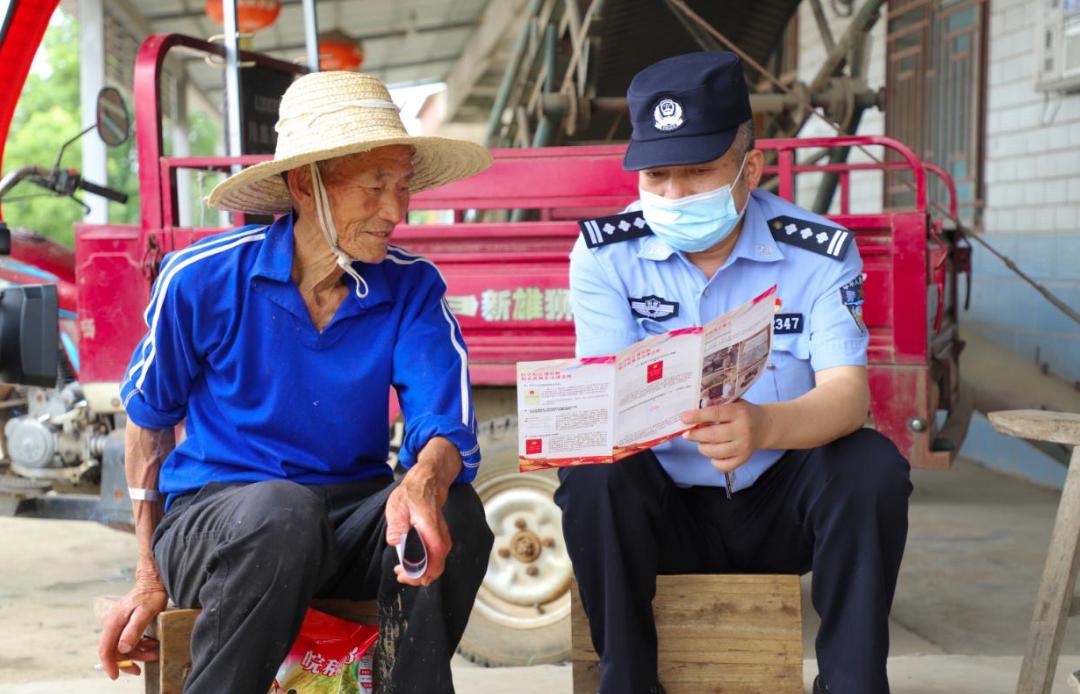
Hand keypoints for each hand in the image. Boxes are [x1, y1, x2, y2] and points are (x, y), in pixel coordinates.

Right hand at [97, 573, 166, 678]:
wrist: (154, 581)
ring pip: (123, 646)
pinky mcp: (125, 623)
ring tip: (153, 654)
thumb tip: (123, 649)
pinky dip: (139, 645)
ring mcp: (118, 623)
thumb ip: (134, 630)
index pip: (106, 649)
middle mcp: (112, 623)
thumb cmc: (151, 595)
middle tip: (139, 669)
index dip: (109, 664)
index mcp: (113, 622)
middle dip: (127, 661)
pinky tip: (151, 645)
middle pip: (114, 650)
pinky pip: (129, 639)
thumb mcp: (145, 613)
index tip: (115, 676)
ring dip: (137, 653)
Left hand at [385, 466, 452, 587]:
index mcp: (431, 529)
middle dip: (419, 577)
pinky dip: (424, 564)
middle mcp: (440, 536)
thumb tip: (396, 542)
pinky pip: (435, 557)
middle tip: (400, 575)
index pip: (433, 559)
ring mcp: (442, 538)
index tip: (404, 575)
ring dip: (421, 571)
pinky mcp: (439, 539)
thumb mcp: (399, 506)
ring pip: (437, 563)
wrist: (427, 482)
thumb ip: (397, 525)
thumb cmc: (413, 494)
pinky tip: (412, 563)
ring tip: (403, 571)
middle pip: (437, 566)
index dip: (420, 573)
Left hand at [680, 400, 772, 472]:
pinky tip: (713, 453)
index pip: (716, 414)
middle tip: (686, 434)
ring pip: (716, 452)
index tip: (684, 418)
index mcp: (740, 412)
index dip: (698, 416)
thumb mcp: (734, 402)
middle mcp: (743, 430)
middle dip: (695, 435)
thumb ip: (717, 405)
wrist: (765, 426)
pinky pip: (723, 465)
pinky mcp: (744, 459)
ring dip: (703, 448)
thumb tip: (691, 411)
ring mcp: (744, 447)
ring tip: (700, 442)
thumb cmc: (743, 412)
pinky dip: (714, 461)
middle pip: (713, 435)